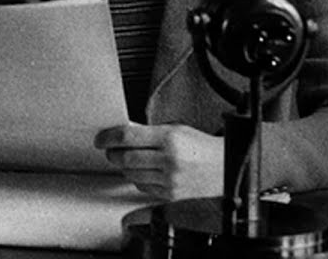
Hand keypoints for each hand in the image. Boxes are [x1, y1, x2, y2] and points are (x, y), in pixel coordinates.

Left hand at [94, 123, 224, 199]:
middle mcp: (169, 160)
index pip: (127, 137)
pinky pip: (143, 188)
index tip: (101, 139)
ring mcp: (170, 180)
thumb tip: (123, 131)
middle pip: (125, 158)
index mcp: (170, 138)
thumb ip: (149, 132)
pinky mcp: (170, 196)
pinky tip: (145, 173)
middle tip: (111, 150)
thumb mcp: (177, 130)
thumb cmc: (202, 148)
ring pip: (131, 175)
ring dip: (125, 167)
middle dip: (113, 154)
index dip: (108, 138)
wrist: (226, 168)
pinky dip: (138, 180)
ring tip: (130, 160)